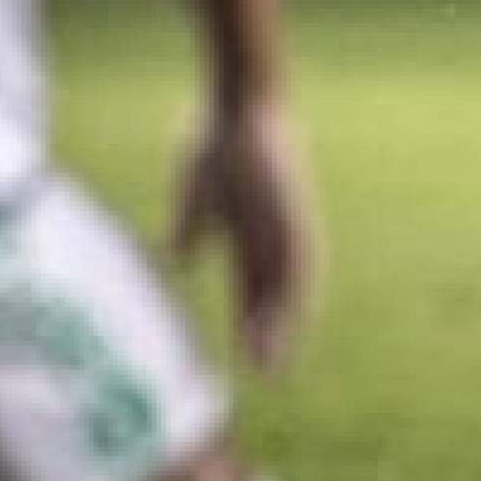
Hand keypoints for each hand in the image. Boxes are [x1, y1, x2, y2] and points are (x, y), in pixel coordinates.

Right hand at [172, 96, 318, 374]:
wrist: (238, 106)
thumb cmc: (215, 142)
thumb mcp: (197, 196)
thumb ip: (191, 228)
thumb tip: (180, 260)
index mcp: (251, 232)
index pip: (253, 288)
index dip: (249, 321)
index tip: (245, 356)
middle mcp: (275, 235)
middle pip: (274, 295)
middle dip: (269, 333)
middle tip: (266, 373)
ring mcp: (288, 226)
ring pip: (290, 287)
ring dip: (283, 325)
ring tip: (272, 361)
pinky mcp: (296, 215)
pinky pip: (299, 262)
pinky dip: (293, 294)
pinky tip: (287, 320)